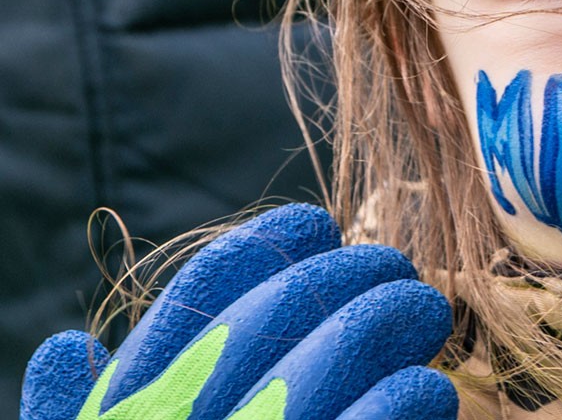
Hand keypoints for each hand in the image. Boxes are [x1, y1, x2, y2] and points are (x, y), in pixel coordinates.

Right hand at [20, 204, 456, 419]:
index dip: (265, 246)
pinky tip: (427, 386)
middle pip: (285, 306)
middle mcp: (186, 417)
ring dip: (398, 317)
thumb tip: (69, 346)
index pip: (199, 293)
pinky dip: (416, 390)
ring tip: (425, 314)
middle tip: (394, 271)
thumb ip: (80, 412)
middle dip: (352, 275)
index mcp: (133, 405)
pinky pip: (387, 411)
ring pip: (345, 348)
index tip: (317, 226)